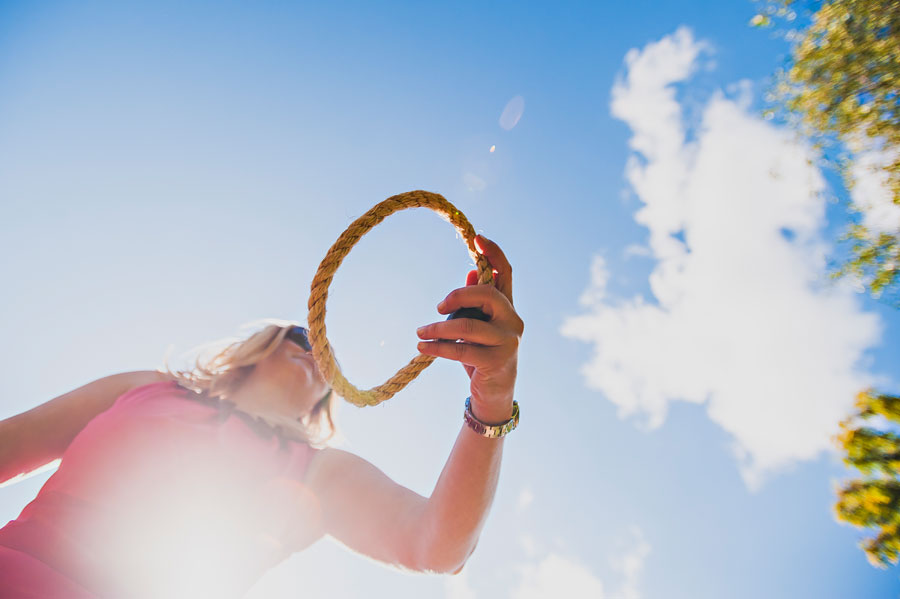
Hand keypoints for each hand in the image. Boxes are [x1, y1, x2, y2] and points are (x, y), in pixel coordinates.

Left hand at [416, 235, 523, 420]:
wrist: (495, 394)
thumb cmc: (482, 354)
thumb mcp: (479, 326)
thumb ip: (476, 303)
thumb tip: (472, 273)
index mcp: (508, 306)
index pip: (506, 272)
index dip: (494, 253)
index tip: (477, 237)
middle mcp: (513, 320)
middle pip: (487, 295)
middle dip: (458, 296)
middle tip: (438, 306)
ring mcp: (507, 342)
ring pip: (468, 326)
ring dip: (438, 329)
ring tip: (420, 332)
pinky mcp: (496, 362)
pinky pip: (460, 350)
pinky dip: (437, 348)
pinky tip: (422, 348)